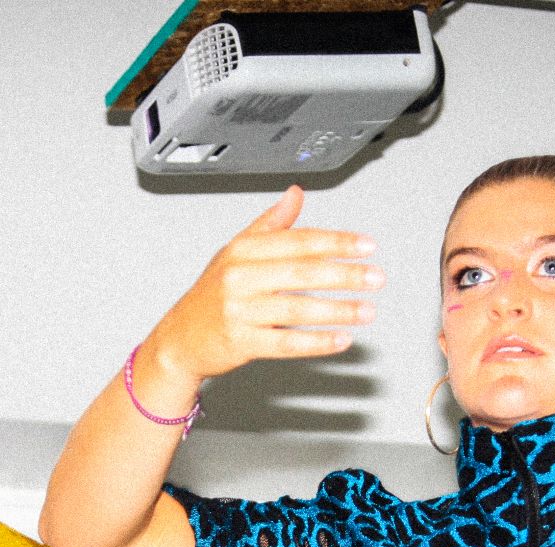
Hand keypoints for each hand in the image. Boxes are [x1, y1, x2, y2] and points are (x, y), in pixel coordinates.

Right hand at [139, 185, 381, 388]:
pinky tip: (341, 339)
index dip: (336, 242)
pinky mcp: (241, 343)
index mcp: (242, 251)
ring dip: (337, 311)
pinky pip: (286, 343)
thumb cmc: (210, 295)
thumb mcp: (235, 252)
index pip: (297, 241)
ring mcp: (239, 312)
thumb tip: (296, 194)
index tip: (366, 246)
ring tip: (367, 310)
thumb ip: (270, 224)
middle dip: (344, 275)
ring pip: (297, 309)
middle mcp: (239, 278)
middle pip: (301, 273)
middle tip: (375, 277)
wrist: (178, 338)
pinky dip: (316, 342)